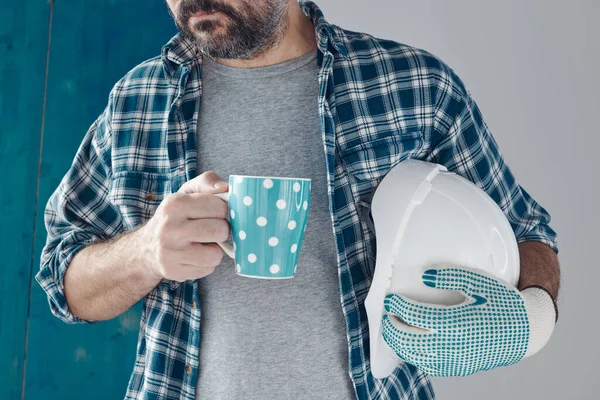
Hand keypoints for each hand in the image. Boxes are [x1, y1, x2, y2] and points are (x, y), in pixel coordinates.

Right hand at [138, 171, 229, 281]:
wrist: (146, 248)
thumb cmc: (174, 217)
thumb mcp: (186, 193)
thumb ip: (207, 182)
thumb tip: (226, 188)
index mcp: (175, 204)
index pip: (219, 207)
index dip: (222, 211)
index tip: (214, 213)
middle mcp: (170, 227)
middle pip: (220, 230)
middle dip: (221, 230)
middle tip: (211, 230)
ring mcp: (170, 252)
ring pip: (216, 254)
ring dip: (215, 250)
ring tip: (203, 244)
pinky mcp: (174, 271)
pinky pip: (208, 269)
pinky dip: (206, 263)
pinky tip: (195, 256)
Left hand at [380, 265, 555, 376]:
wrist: (528, 331)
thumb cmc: (504, 303)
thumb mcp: (480, 282)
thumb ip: (450, 275)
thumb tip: (424, 275)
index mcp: (456, 322)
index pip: (414, 316)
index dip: (397, 306)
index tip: (390, 299)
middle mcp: (453, 345)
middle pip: (407, 340)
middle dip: (391, 327)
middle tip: (387, 315)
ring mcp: (456, 360)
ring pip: (415, 356)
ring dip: (400, 343)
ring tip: (395, 328)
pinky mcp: (460, 368)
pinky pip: (429, 365)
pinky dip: (415, 354)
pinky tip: (413, 342)